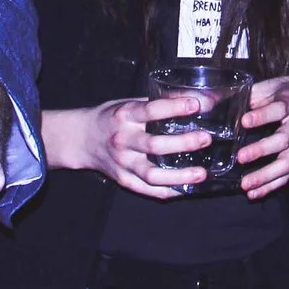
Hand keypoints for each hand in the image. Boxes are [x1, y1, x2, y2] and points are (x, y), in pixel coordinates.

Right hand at [44, 99, 213, 198]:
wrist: (83, 139)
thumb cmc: (114, 118)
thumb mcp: (133, 103)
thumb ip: (164, 102)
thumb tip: (204, 98)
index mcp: (125, 116)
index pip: (151, 110)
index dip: (174, 107)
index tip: (196, 105)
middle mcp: (122, 140)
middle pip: (154, 145)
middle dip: (183, 143)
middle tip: (205, 139)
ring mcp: (122, 163)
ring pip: (152, 174)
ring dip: (179, 176)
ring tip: (201, 173)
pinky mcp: (124, 180)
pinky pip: (148, 190)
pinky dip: (169, 190)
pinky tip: (186, 188)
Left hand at [234, 73, 288, 199]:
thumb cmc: (288, 93)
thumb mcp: (272, 86)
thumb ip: (248, 95)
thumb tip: (214, 101)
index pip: (279, 109)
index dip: (262, 116)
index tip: (244, 121)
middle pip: (284, 140)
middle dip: (262, 150)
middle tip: (240, 157)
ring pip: (287, 163)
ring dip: (266, 175)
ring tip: (245, 184)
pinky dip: (271, 186)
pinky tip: (254, 193)